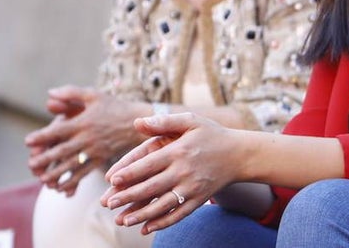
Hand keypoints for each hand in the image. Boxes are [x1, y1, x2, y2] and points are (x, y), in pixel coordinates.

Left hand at [24, 86, 148, 195]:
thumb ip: (71, 93)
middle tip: (30, 165)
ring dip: (56, 173)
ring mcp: (94, 151)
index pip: (58, 130)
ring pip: (71, 165)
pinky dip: (72, 181)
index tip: (28, 141)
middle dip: (44, 159)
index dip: (42, 136)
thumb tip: (50, 93)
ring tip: (42, 179)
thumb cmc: (113, 106)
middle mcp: (87, 138)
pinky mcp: (101, 160)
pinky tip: (61, 187)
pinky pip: (84, 173)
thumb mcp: (93, 95)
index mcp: (83, 122)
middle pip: (62, 150)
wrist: (137, 122)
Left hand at [100, 113, 240, 234]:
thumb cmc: (211, 134)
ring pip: (162, 205)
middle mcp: (185, 171)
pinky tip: (146, 227)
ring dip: (141, 215)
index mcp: (179, 151)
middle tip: (108, 203)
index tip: (111, 180)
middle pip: (151, 187)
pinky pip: (178, 215)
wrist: (240, 154)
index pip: (148, 164)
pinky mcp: (199, 200)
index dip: (129, 173)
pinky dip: (162, 223)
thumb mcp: (190, 121)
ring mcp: (192, 188)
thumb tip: (137, 122)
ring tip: (122, 220)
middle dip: (128, 196)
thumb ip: (163, 121)